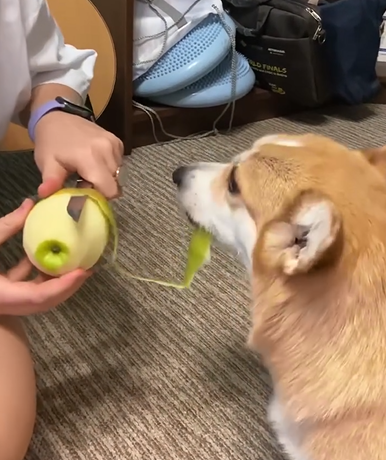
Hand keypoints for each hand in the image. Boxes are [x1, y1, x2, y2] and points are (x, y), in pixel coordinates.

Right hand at [0, 200, 89, 315]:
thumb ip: (7, 225)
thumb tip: (30, 203)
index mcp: (1, 296)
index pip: (39, 298)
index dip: (64, 287)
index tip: (83, 271)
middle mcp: (7, 304)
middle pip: (46, 302)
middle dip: (69, 286)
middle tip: (88, 266)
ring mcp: (6, 303)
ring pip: (40, 298)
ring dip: (58, 282)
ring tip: (76, 262)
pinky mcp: (4, 296)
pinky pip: (28, 289)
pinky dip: (40, 277)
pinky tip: (47, 258)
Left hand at [33, 111, 123, 199]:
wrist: (57, 117)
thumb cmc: (51, 143)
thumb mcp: (47, 163)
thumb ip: (51, 181)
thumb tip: (44, 195)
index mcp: (90, 157)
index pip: (110, 190)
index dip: (100, 197)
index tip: (86, 192)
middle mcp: (107, 150)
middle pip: (115, 184)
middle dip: (102, 188)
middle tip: (84, 182)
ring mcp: (114, 144)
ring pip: (118, 175)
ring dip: (105, 178)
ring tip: (88, 171)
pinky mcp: (118, 142)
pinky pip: (119, 164)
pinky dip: (109, 168)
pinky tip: (95, 163)